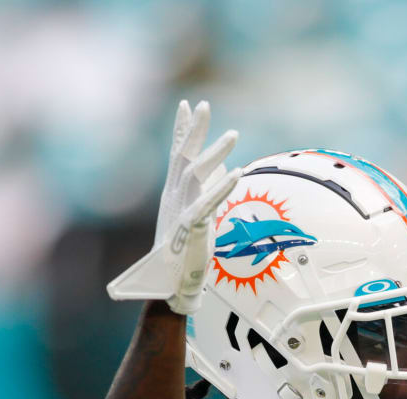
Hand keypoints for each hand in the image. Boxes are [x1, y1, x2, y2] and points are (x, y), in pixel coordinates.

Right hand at [107, 100, 239, 313]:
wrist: (169, 285)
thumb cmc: (181, 251)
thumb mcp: (192, 215)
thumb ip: (204, 192)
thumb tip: (220, 170)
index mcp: (173, 193)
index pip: (177, 155)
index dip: (182, 130)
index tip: (188, 105)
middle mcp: (174, 197)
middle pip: (183, 156)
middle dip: (193, 130)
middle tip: (203, 104)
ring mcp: (181, 211)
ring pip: (195, 174)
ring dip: (215, 153)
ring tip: (234, 135)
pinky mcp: (191, 228)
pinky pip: (207, 203)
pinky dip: (221, 188)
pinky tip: (237, 173)